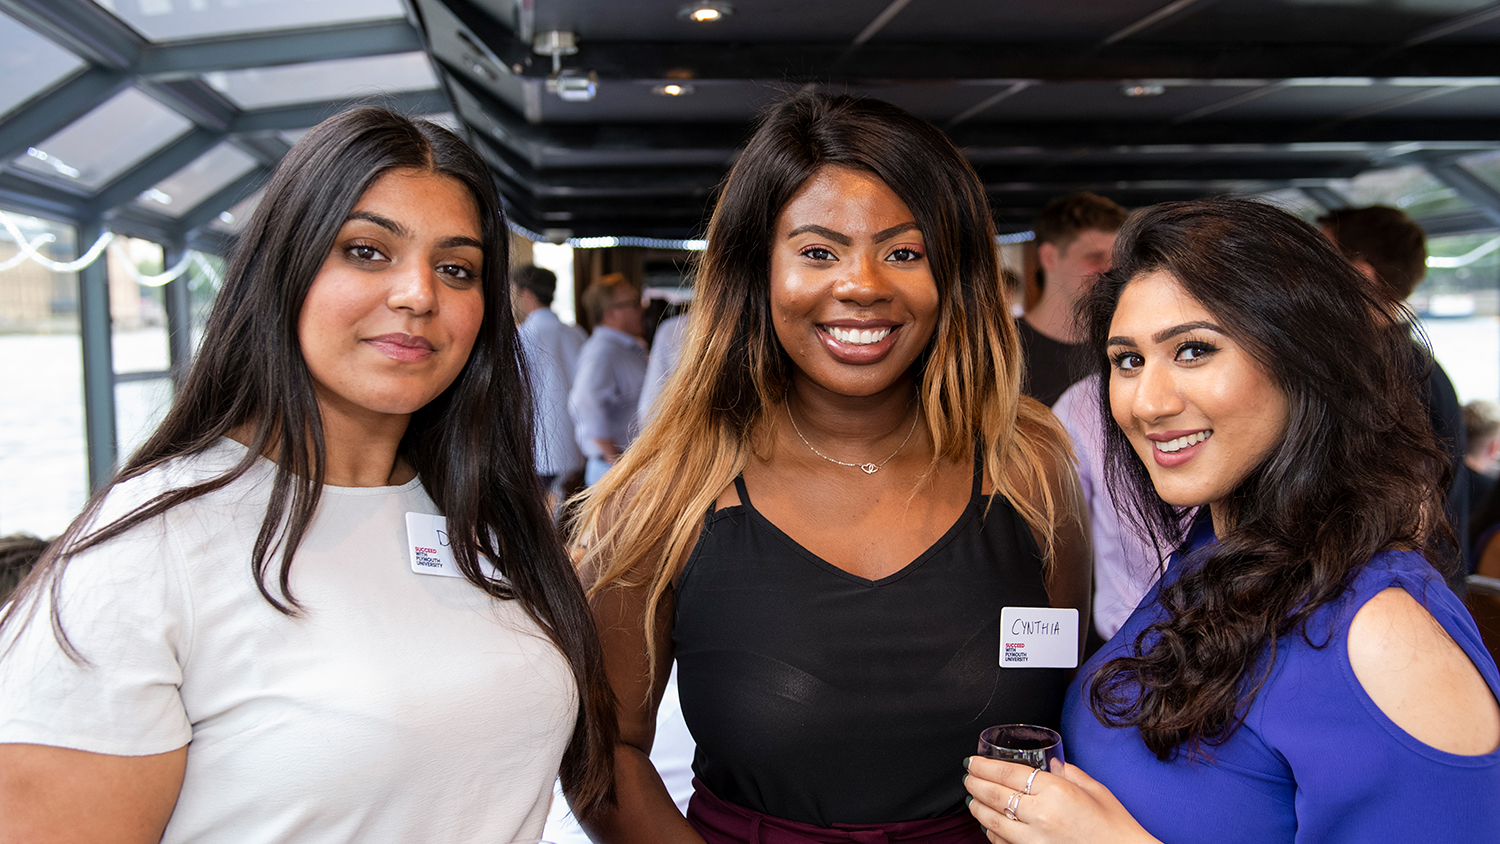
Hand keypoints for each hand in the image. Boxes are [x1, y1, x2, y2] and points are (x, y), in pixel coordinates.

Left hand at [963, 756, 1159, 843]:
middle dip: (975, 783)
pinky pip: (1002, 843)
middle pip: (994, 794)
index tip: (973, 762)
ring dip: (977, 807)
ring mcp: (1034, 840)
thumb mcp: (1096, 791)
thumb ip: (1069, 773)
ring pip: (992, 820)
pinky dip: (991, 832)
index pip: (1008, 773)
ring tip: (971, 797)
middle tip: (967, 776)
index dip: (985, 766)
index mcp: (1056, 792)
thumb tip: (1051, 764)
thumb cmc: (1115, 828)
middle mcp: (1041, 815)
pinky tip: (989, 824)